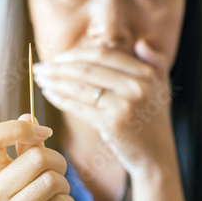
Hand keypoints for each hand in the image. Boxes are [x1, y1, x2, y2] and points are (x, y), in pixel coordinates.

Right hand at [0, 114, 74, 200]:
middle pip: (37, 158)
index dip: (19, 128)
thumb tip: (28, 113)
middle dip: (58, 162)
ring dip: (65, 186)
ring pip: (52, 181)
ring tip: (59, 194)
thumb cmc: (37, 199)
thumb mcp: (29, 171)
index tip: (43, 132)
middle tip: (59, 173)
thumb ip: (29, 146)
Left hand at [33, 39, 177, 174]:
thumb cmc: (154, 122)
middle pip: (87, 69)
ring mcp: (123, 105)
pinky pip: (79, 107)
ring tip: (39, 79)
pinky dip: (61, 99)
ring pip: (80, 87)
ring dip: (55, 81)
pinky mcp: (111, 124)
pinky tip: (49, 94)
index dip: (76, 53)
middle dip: (58, 66)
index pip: (104, 55)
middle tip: (39, 67)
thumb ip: (155, 63)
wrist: (157, 157)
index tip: (58, 57)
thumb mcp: (162, 88)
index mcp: (146, 74)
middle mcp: (136, 86)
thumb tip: (140, 43)